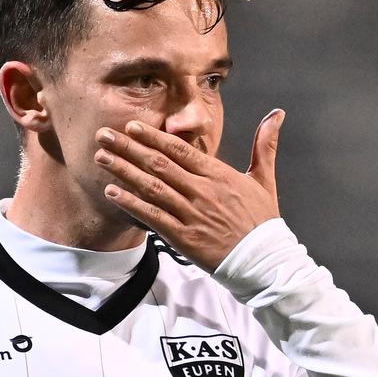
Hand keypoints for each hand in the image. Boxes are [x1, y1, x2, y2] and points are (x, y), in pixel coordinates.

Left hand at [94, 110, 283, 268]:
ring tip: (101, 157)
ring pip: (152, 187)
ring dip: (123, 171)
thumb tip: (276, 115)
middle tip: (104, 134)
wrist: (265, 261)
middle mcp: (202, 191)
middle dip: (128, 147)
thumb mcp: (264, 180)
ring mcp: (192, 214)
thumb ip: (264, 146)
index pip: (180, 150)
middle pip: (159, 164)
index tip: (131, 126)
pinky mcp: (184, 238)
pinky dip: (132, 204)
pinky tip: (112, 192)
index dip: (153, 137)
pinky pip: (153, 217)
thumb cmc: (263, 222)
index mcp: (218, 175)